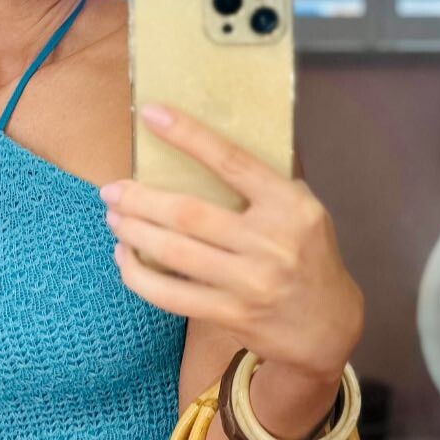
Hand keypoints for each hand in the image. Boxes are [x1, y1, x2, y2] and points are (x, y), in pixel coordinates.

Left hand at [100, 106, 363, 383]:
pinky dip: (140, 276)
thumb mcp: (306, 211)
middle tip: (111, 189)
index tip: (152, 114)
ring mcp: (251, 282)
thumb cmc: (309, 257)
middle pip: (189, 214)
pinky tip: (125, 259)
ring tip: (113, 217)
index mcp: (290, 206)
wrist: (328, 326)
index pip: (233, 162)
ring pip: (174, 253)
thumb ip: (270, 179)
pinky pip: (172, 295)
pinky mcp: (233, 315)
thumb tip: (225, 135)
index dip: (189, 136)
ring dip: (134, 232)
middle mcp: (271, 242)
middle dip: (140, 199)